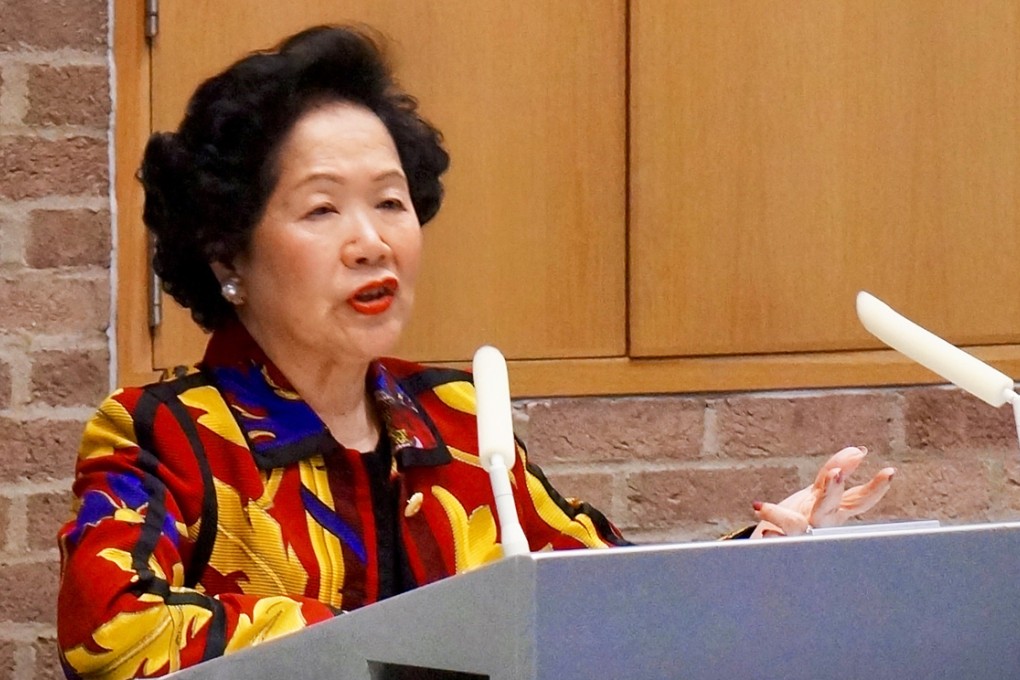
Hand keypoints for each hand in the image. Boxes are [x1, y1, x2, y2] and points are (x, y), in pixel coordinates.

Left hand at [751, 446, 894, 538]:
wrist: (777, 542)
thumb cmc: (802, 515)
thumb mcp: (819, 490)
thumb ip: (835, 470)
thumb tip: (859, 450)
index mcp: (834, 510)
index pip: (859, 499)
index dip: (876, 487)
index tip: (889, 472)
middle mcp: (821, 523)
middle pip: (829, 507)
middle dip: (833, 491)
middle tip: (836, 474)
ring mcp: (801, 533)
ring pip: (796, 524)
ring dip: (787, 515)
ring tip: (774, 500)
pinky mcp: (781, 539)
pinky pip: (773, 535)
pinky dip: (767, 526)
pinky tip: (758, 510)